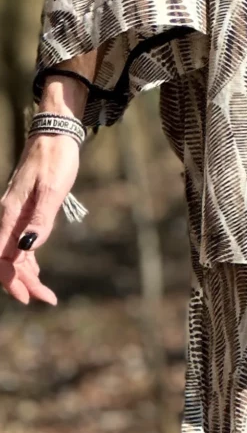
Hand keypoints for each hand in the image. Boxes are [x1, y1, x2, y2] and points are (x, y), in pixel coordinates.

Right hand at [0, 134, 80, 304]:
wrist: (56, 133)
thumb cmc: (56, 158)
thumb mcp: (53, 188)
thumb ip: (41, 218)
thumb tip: (27, 247)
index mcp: (10, 213)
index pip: (0, 256)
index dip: (11, 280)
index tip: (28, 297)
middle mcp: (8, 216)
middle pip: (6, 259)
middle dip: (21, 282)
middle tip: (46, 299)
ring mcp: (15, 214)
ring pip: (13, 252)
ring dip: (25, 274)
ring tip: (44, 292)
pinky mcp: (25, 210)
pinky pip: (19, 242)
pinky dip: (27, 259)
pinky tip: (35, 271)